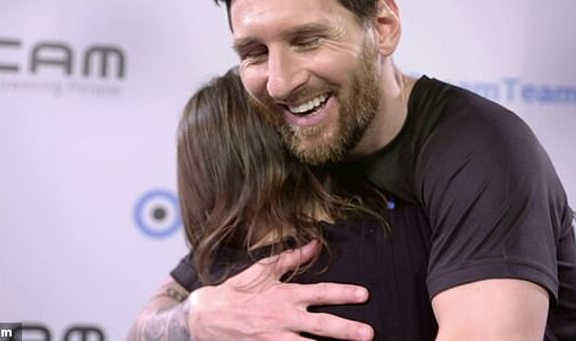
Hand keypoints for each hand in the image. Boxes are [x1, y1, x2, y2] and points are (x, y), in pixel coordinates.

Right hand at [187, 240, 373, 339]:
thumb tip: (315, 244)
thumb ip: (292, 258)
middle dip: (346, 330)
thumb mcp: (264, 270)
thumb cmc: (238, 291)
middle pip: (321, 325)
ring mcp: (275, 338)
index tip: (364, 295)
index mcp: (285, 295)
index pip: (320, 292)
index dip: (344, 294)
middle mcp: (284, 318)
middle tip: (368, 334)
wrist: (207, 317)